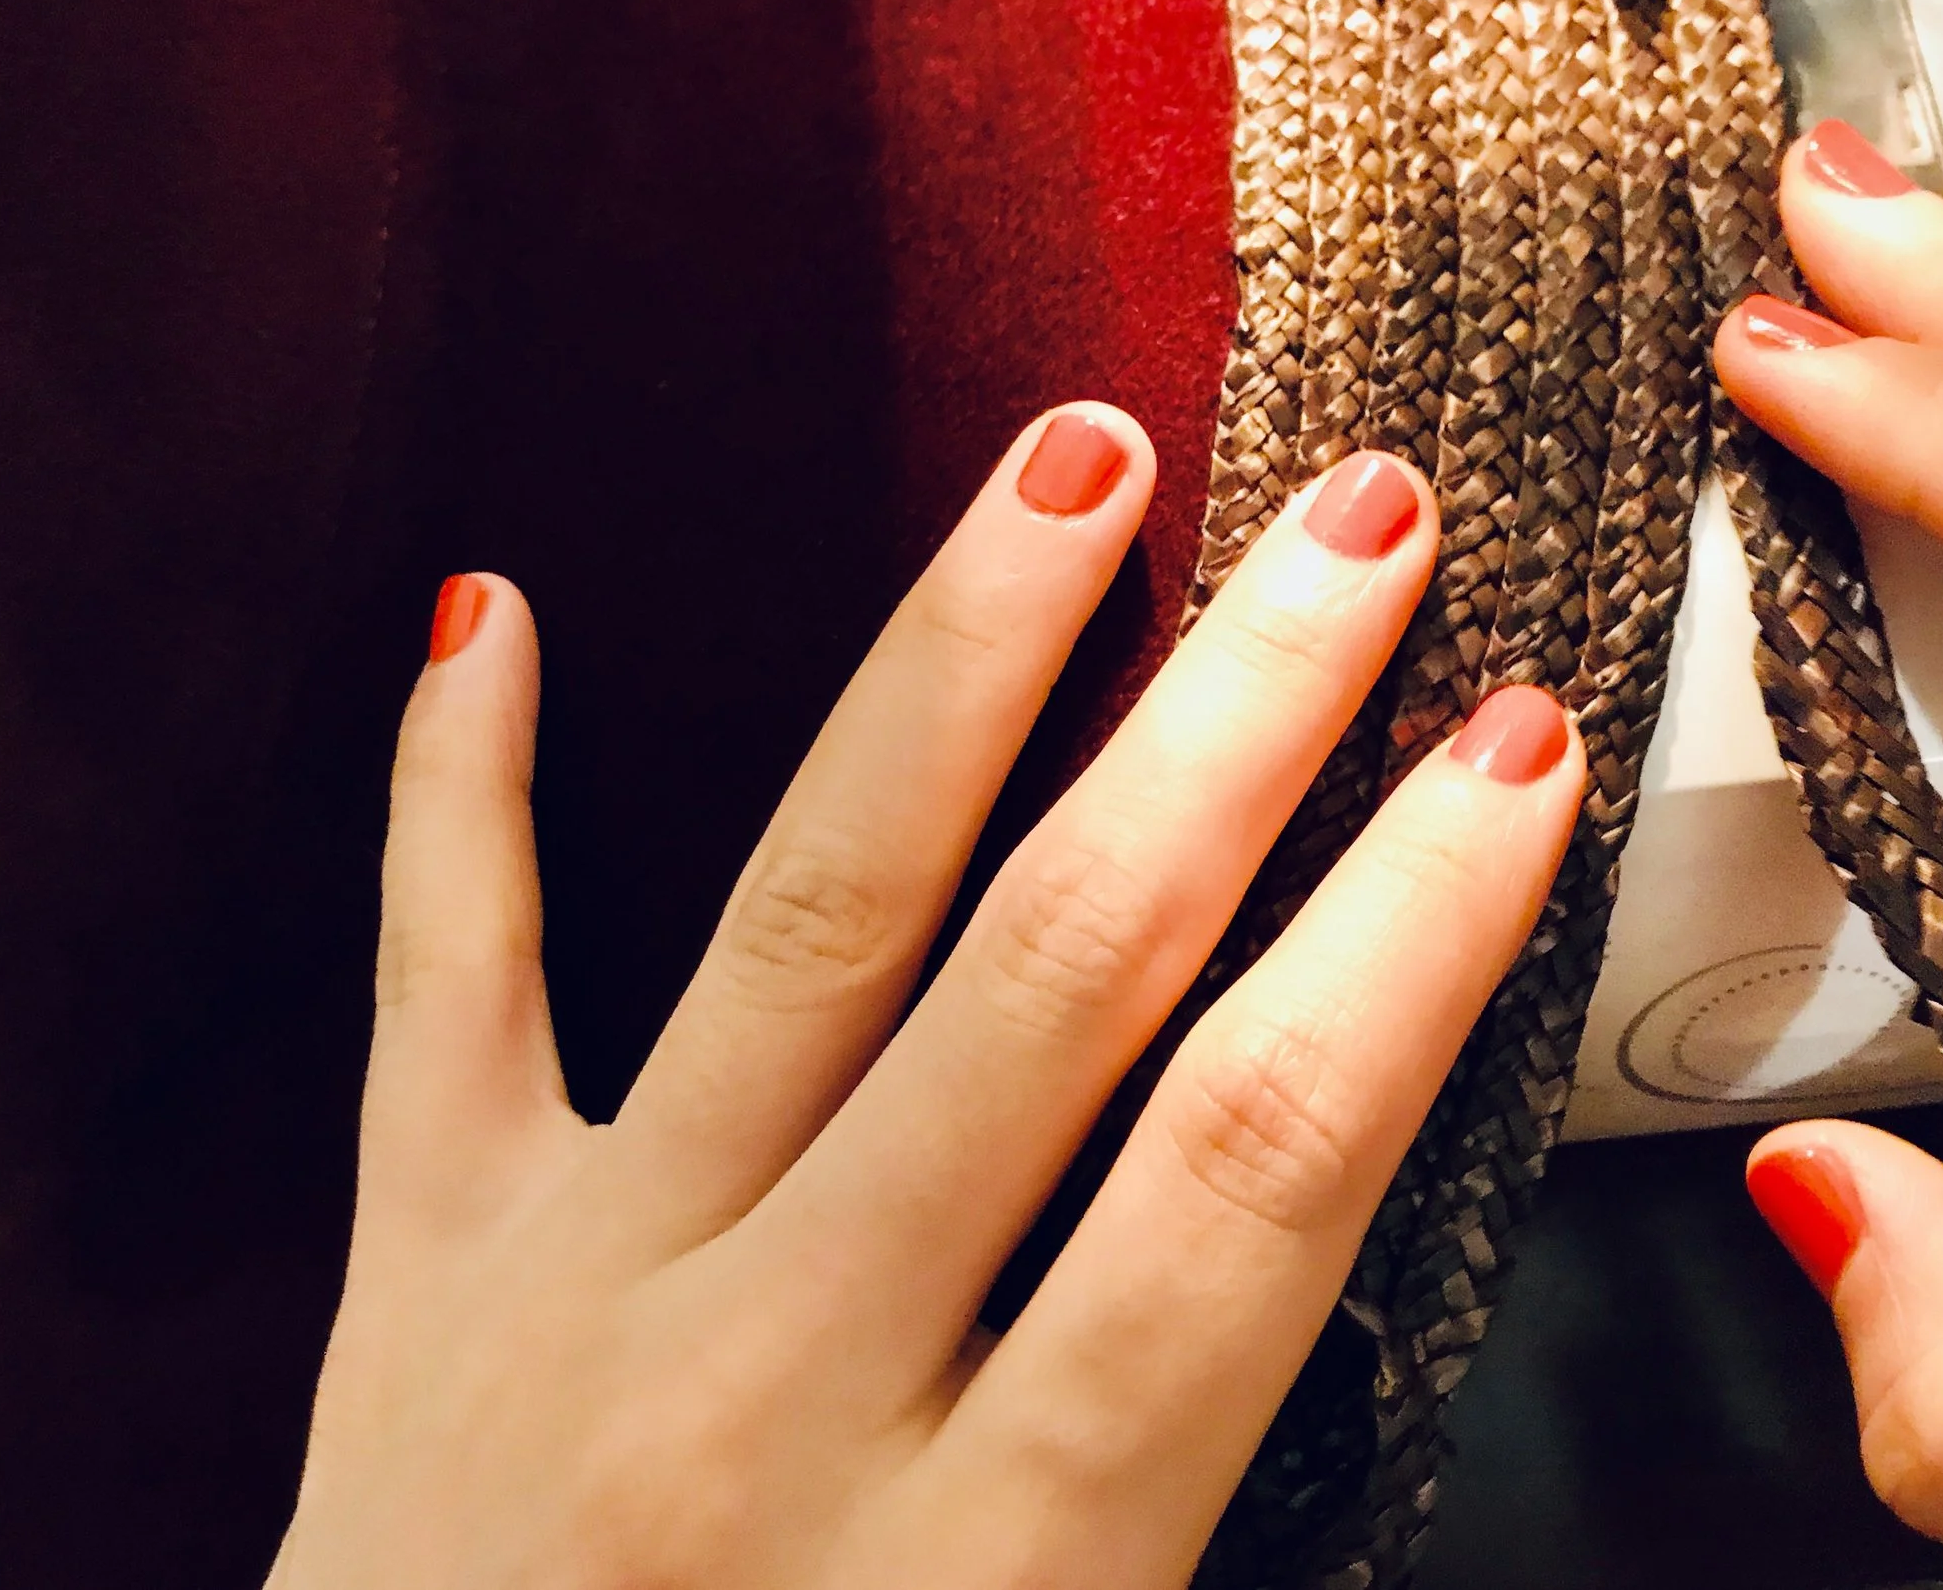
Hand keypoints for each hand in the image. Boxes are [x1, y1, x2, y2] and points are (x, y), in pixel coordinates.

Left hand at [267, 408, 1584, 1587]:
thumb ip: (1227, 1509)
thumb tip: (1336, 1239)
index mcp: (1007, 1562)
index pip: (1256, 1167)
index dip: (1413, 931)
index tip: (1516, 750)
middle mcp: (785, 1390)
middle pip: (1061, 978)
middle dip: (1238, 724)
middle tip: (1359, 524)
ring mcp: (582, 1302)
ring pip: (808, 915)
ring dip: (960, 661)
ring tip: (1074, 462)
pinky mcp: (426, 1274)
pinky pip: (442, 993)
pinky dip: (456, 793)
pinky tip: (485, 606)